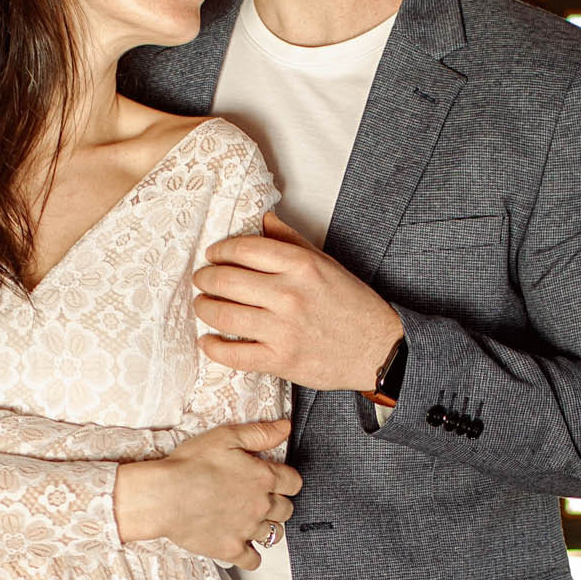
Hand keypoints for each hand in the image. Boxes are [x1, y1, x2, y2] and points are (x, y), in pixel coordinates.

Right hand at [115, 419, 298, 567]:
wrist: (164, 496)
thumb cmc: (190, 465)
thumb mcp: (225, 437)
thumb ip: (259, 433)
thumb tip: (286, 428)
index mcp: (263, 477)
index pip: (294, 482)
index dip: (287, 481)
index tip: (277, 481)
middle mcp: (260, 505)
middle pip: (286, 510)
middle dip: (278, 504)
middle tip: (261, 501)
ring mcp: (247, 529)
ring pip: (274, 534)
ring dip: (267, 528)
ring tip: (252, 522)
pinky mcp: (231, 549)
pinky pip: (254, 560)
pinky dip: (251, 555)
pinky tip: (242, 546)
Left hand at [193, 211, 403, 394]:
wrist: (379, 349)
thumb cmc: (352, 304)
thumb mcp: (326, 264)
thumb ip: (292, 241)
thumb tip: (263, 219)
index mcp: (301, 265)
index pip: (244, 249)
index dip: (220, 251)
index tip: (213, 255)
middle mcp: (289, 294)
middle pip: (227, 280)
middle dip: (206, 278)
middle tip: (201, 280)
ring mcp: (283, 329)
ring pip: (224, 314)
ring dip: (204, 308)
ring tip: (202, 305)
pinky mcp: (281, 359)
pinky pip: (234, 354)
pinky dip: (214, 348)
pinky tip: (208, 341)